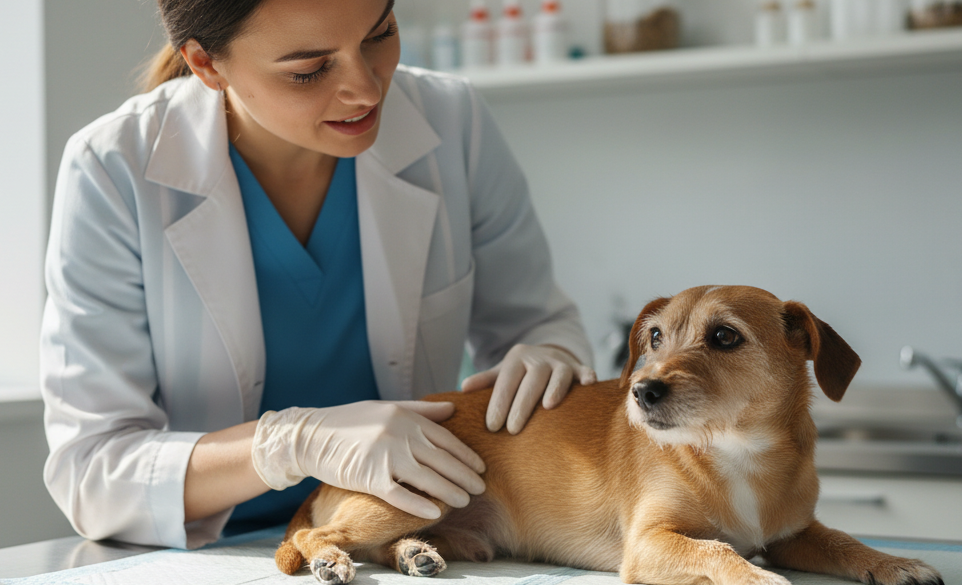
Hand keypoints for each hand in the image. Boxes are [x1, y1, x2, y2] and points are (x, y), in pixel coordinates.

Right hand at [250, 401, 485, 518]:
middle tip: (481, 488)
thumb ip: (421, 410)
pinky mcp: (369, 477)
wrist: (311, 436)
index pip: (445, 439)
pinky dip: (419, 504)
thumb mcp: (387, 407)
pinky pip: (400, 495)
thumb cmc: (350, 421)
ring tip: (465, 501)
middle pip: (441, 460)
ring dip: (449, 492)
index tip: (481, 467)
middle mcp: (399, 435)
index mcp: (405, 417)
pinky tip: (435, 512)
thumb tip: (451, 408)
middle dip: (464, 476)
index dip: (466, 455)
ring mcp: (384, 456)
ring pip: (427, 479)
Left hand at [461, 344, 595, 434]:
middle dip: (522, 405)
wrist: (549, 354)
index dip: (498, 404)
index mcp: (517, 359)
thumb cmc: (521, 373)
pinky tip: (589, 385)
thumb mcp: (502, 372)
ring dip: (555, 388)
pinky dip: (588, 375)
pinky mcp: (578, 367)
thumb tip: (463, 388)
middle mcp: (539, 358)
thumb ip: (485, 381)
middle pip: (531, 380)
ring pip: (559, 374)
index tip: (492, 427)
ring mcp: (561, 362)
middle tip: (512, 430)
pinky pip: (585, 370)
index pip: (506, 383)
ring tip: (548, 407)